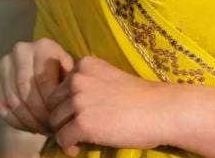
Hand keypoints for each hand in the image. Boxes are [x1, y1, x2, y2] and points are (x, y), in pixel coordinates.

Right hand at [0, 38, 72, 133]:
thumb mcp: (73, 74)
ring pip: (12, 99)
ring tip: (40, 129)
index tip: (58, 120)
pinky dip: (13, 119)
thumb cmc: (63, 73)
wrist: (45, 65)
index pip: (43, 81)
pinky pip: (0, 103)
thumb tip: (68, 104)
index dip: (50, 105)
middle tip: (48, 129)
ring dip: (26, 120)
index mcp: (43, 47)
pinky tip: (27, 126)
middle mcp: (21, 50)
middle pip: (25, 91)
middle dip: (37, 115)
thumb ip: (71, 85)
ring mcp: (5, 61)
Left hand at [45, 56, 173, 155]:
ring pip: (54, 121)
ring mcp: (78, 101)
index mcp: (84, 65)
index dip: (65, 102)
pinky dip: (67, 146)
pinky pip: (62, 138)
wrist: (161, 111)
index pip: (60, 85)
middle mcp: (76, 79)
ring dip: (64, 132)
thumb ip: (89, 83)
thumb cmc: (141, 97)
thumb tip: (69, 101)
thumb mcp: (109, 78)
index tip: (76, 113)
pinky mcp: (82, 124)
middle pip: (53, 103)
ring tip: (77, 140)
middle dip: (61, 117)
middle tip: (73, 128)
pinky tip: (77, 149)